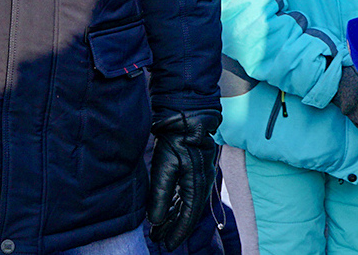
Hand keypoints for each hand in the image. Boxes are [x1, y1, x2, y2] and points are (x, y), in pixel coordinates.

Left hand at [147, 110, 219, 249]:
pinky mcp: (193, 168)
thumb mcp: (164, 168)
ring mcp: (199, 176)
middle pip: (187, 213)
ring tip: (159, 228)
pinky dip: (176, 204)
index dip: (177, 232)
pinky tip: (166, 209)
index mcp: (196, 186)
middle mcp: (201, 184)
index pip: (187, 217)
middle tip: (159, 239)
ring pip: (186, 204)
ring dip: (173, 216)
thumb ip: (160, 195)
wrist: (187, 115)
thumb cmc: (176, 139)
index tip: (167, 245)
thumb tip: (156, 220)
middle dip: (173, 227)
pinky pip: (186, 193)